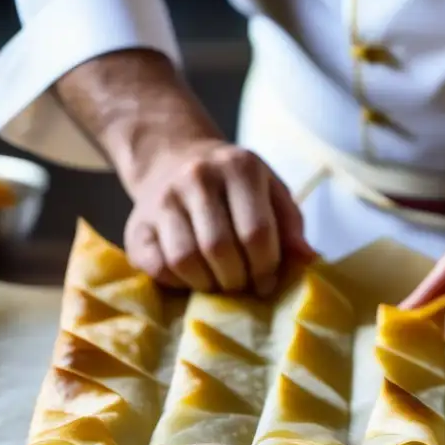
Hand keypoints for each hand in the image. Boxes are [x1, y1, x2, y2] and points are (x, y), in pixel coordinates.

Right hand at [123, 139, 313, 295]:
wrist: (173, 158)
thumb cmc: (234, 186)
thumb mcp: (271, 191)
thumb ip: (291, 225)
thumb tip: (307, 259)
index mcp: (239, 167)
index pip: (256, 232)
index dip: (266, 267)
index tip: (268, 283)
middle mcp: (197, 177)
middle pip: (220, 249)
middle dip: (238, 280)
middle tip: (244, 286)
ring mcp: (163, 198)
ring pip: (186, 260)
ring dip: (209, 285)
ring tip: (220, 283)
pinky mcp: (137, 224)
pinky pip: (158, 268)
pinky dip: (179, 283)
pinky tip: (193, 277)